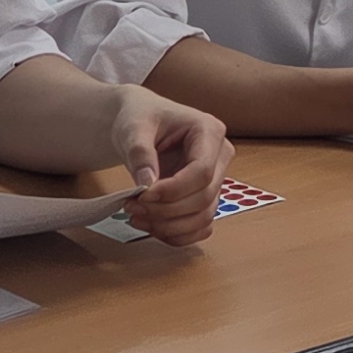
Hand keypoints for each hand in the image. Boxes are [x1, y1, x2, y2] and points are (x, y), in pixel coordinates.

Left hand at [110, 90, 230, 245]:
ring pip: (203, 217)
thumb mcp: (134, 128)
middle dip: (166, 210)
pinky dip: (177, 235)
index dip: (173, 190)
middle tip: (133, 207)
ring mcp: (216, 179)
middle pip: (204, 198)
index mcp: (210, 131)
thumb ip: (141, 153)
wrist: (140, 123)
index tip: (143, 195)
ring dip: (169, 226)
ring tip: (137, 216)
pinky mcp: (206, 198)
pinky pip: (200, 227)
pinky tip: (152, 226)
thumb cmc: (141, 117)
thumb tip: (147, 184)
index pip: (202, 172)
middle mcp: (219, 156)